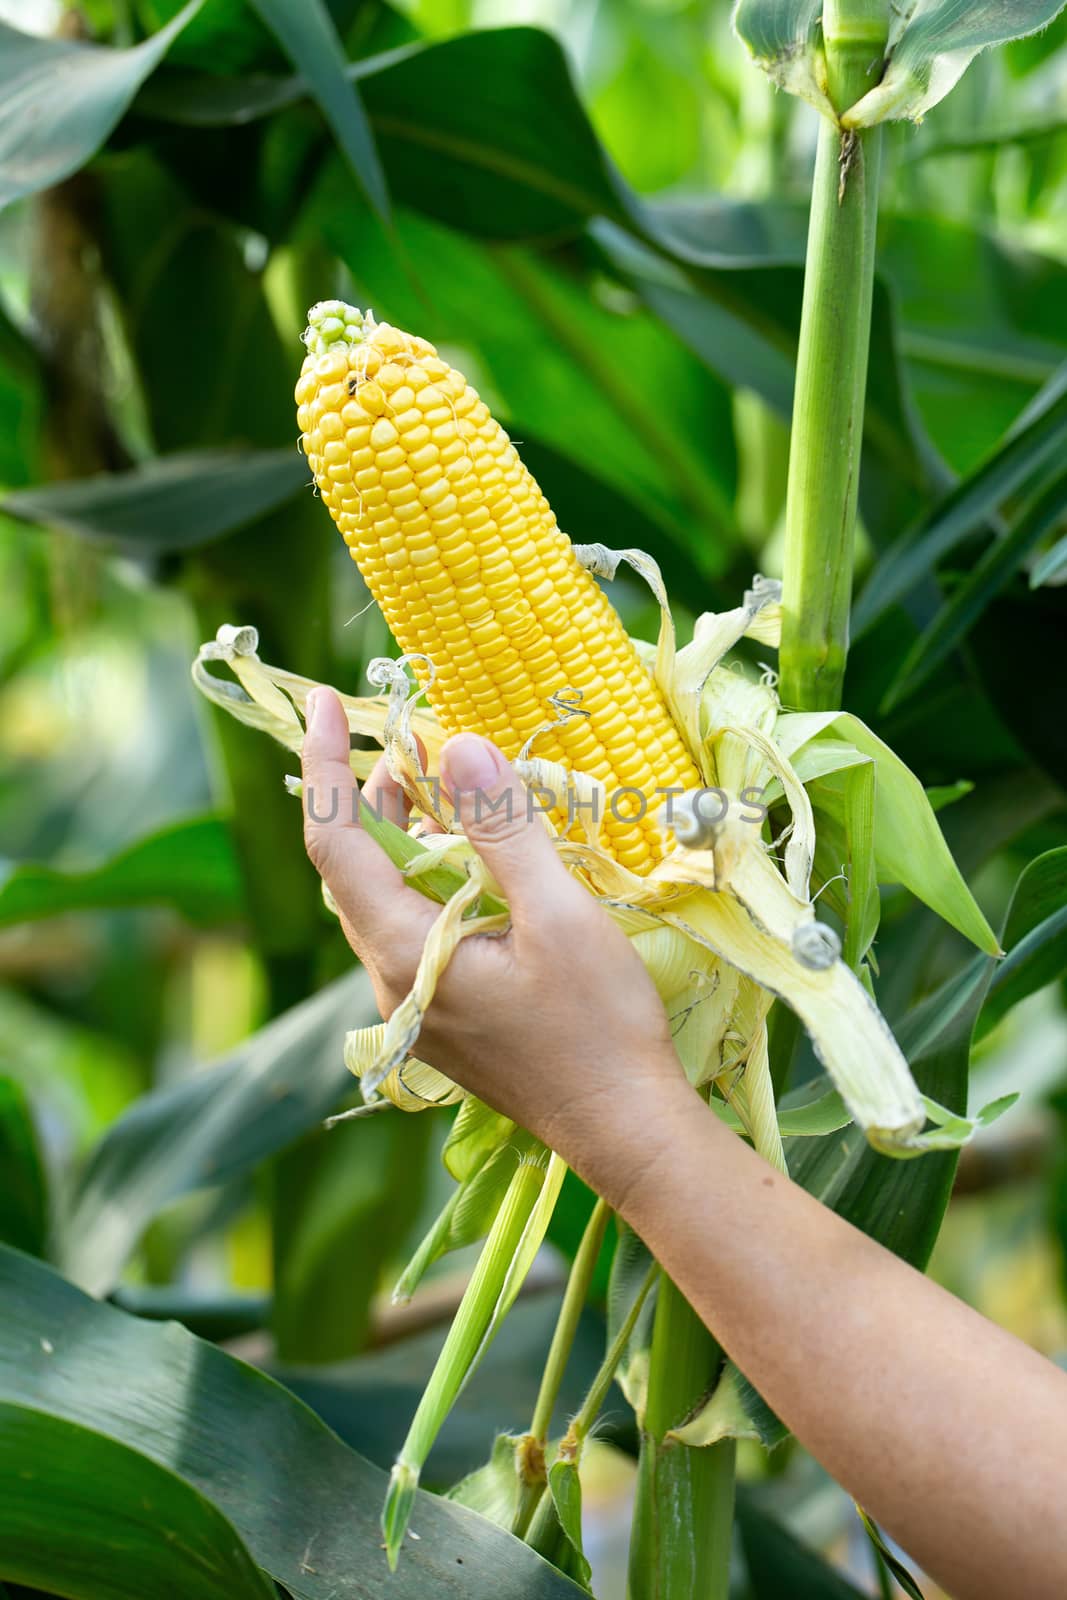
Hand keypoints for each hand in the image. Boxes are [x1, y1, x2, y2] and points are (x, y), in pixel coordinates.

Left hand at [300, 686, 686, 1171]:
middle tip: (407, 731)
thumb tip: (457, 746)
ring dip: (401, 832)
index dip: (325, 766)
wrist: (623, 1131)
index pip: (334, 842)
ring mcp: (410, 1001)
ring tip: (437, 778)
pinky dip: (426, 874)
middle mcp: (388, 977)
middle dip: (366, 792)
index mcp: (402, 951)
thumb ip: (503, 830)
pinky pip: (410, 925)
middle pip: (351, 866)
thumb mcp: (558, 917)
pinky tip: (469, 855)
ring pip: (381, 897)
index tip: (326, 703)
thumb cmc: (598, 1027)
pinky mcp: (439, 1013)